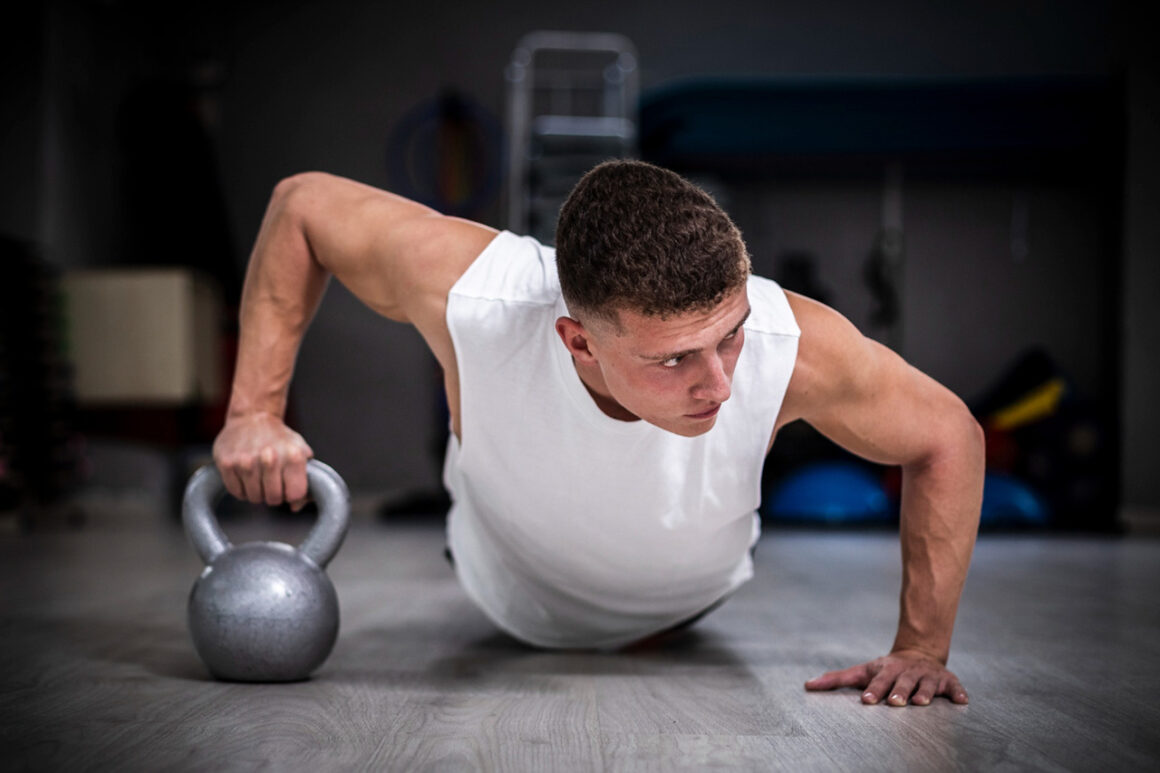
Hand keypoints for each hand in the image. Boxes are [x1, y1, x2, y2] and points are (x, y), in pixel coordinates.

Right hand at [212, 413, 313, 509]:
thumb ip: (305, 479)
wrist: (252, 415)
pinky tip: (245, 475)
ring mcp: (246, 462)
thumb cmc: (279, 437)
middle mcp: (270, 458)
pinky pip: (236, 492)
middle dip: (273, 495)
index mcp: (293, 456)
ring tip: (258, 476)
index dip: (291, 495)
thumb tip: (296, 507)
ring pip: (254, 498)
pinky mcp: (227, 463)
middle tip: (271, 481)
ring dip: (257, 492)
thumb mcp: (300, 451)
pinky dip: (241, 489)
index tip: (287, 487)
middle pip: (273, 499)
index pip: (294, 495)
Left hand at [804, 650, 968, 705]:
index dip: (873, 691)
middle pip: (903, 683)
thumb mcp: (862, 671)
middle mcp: (907, 673)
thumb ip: (836, 679)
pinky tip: (962, 701)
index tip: (867, 700)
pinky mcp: (946, 681)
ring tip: (921, 703)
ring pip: (927, 686)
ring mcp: (927, 676)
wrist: (917, 654)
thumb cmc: (885, 670)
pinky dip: (958, 693)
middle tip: (895, 703)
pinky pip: (954, 687)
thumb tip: (807, 686)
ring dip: (925, 693)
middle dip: (899, 692)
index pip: (878, 682)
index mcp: (886, 671)